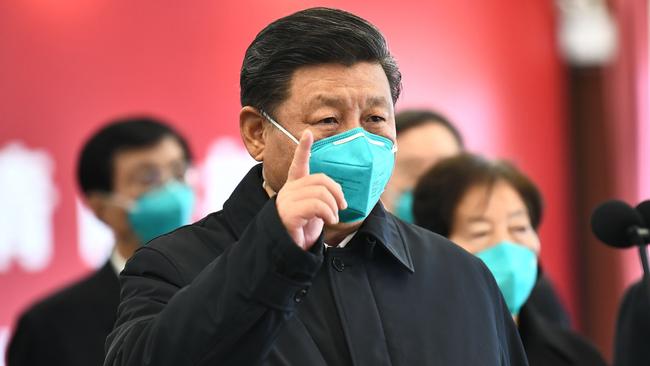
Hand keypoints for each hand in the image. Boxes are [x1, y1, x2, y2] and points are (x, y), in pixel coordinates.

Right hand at [276, 130, 346, 249]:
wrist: (290, 251)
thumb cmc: (303, 231)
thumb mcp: (315, 211)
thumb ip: (322, 198)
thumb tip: (339, 195)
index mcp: (294, 187)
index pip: (298, 164)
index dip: (303, 148)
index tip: (308, 133)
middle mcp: (288, 191)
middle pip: (320, 180)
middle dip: (337, 192)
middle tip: (343, 206)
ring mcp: (287, 201)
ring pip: (320, 192)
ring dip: (333, 207)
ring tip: (333, 218)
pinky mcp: (288, 213)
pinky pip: (316, 205)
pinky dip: (329, 213)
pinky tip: (329, 221)